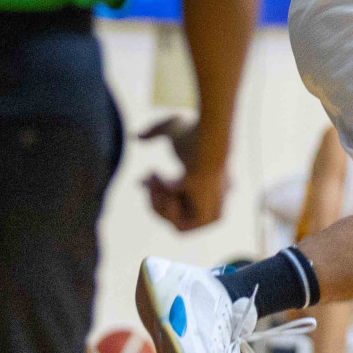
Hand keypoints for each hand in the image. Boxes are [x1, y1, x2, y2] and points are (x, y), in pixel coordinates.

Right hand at [140, 115, 229, 230]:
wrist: (209, 140)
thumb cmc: (195, 130)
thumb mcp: (172, 126)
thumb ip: (154, 132)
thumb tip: (136, 137)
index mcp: (213, 181)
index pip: (184, 200)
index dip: (157, 193)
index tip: (141, 179)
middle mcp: (216, 198)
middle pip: (177, 215)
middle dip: (154, 199)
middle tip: (146, 179)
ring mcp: (213, 209)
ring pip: (177, 224)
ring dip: (158, 204)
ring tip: (156, 181)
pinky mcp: (208, 216)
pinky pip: (177, 225)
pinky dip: (163, 208)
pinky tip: (164, 183)